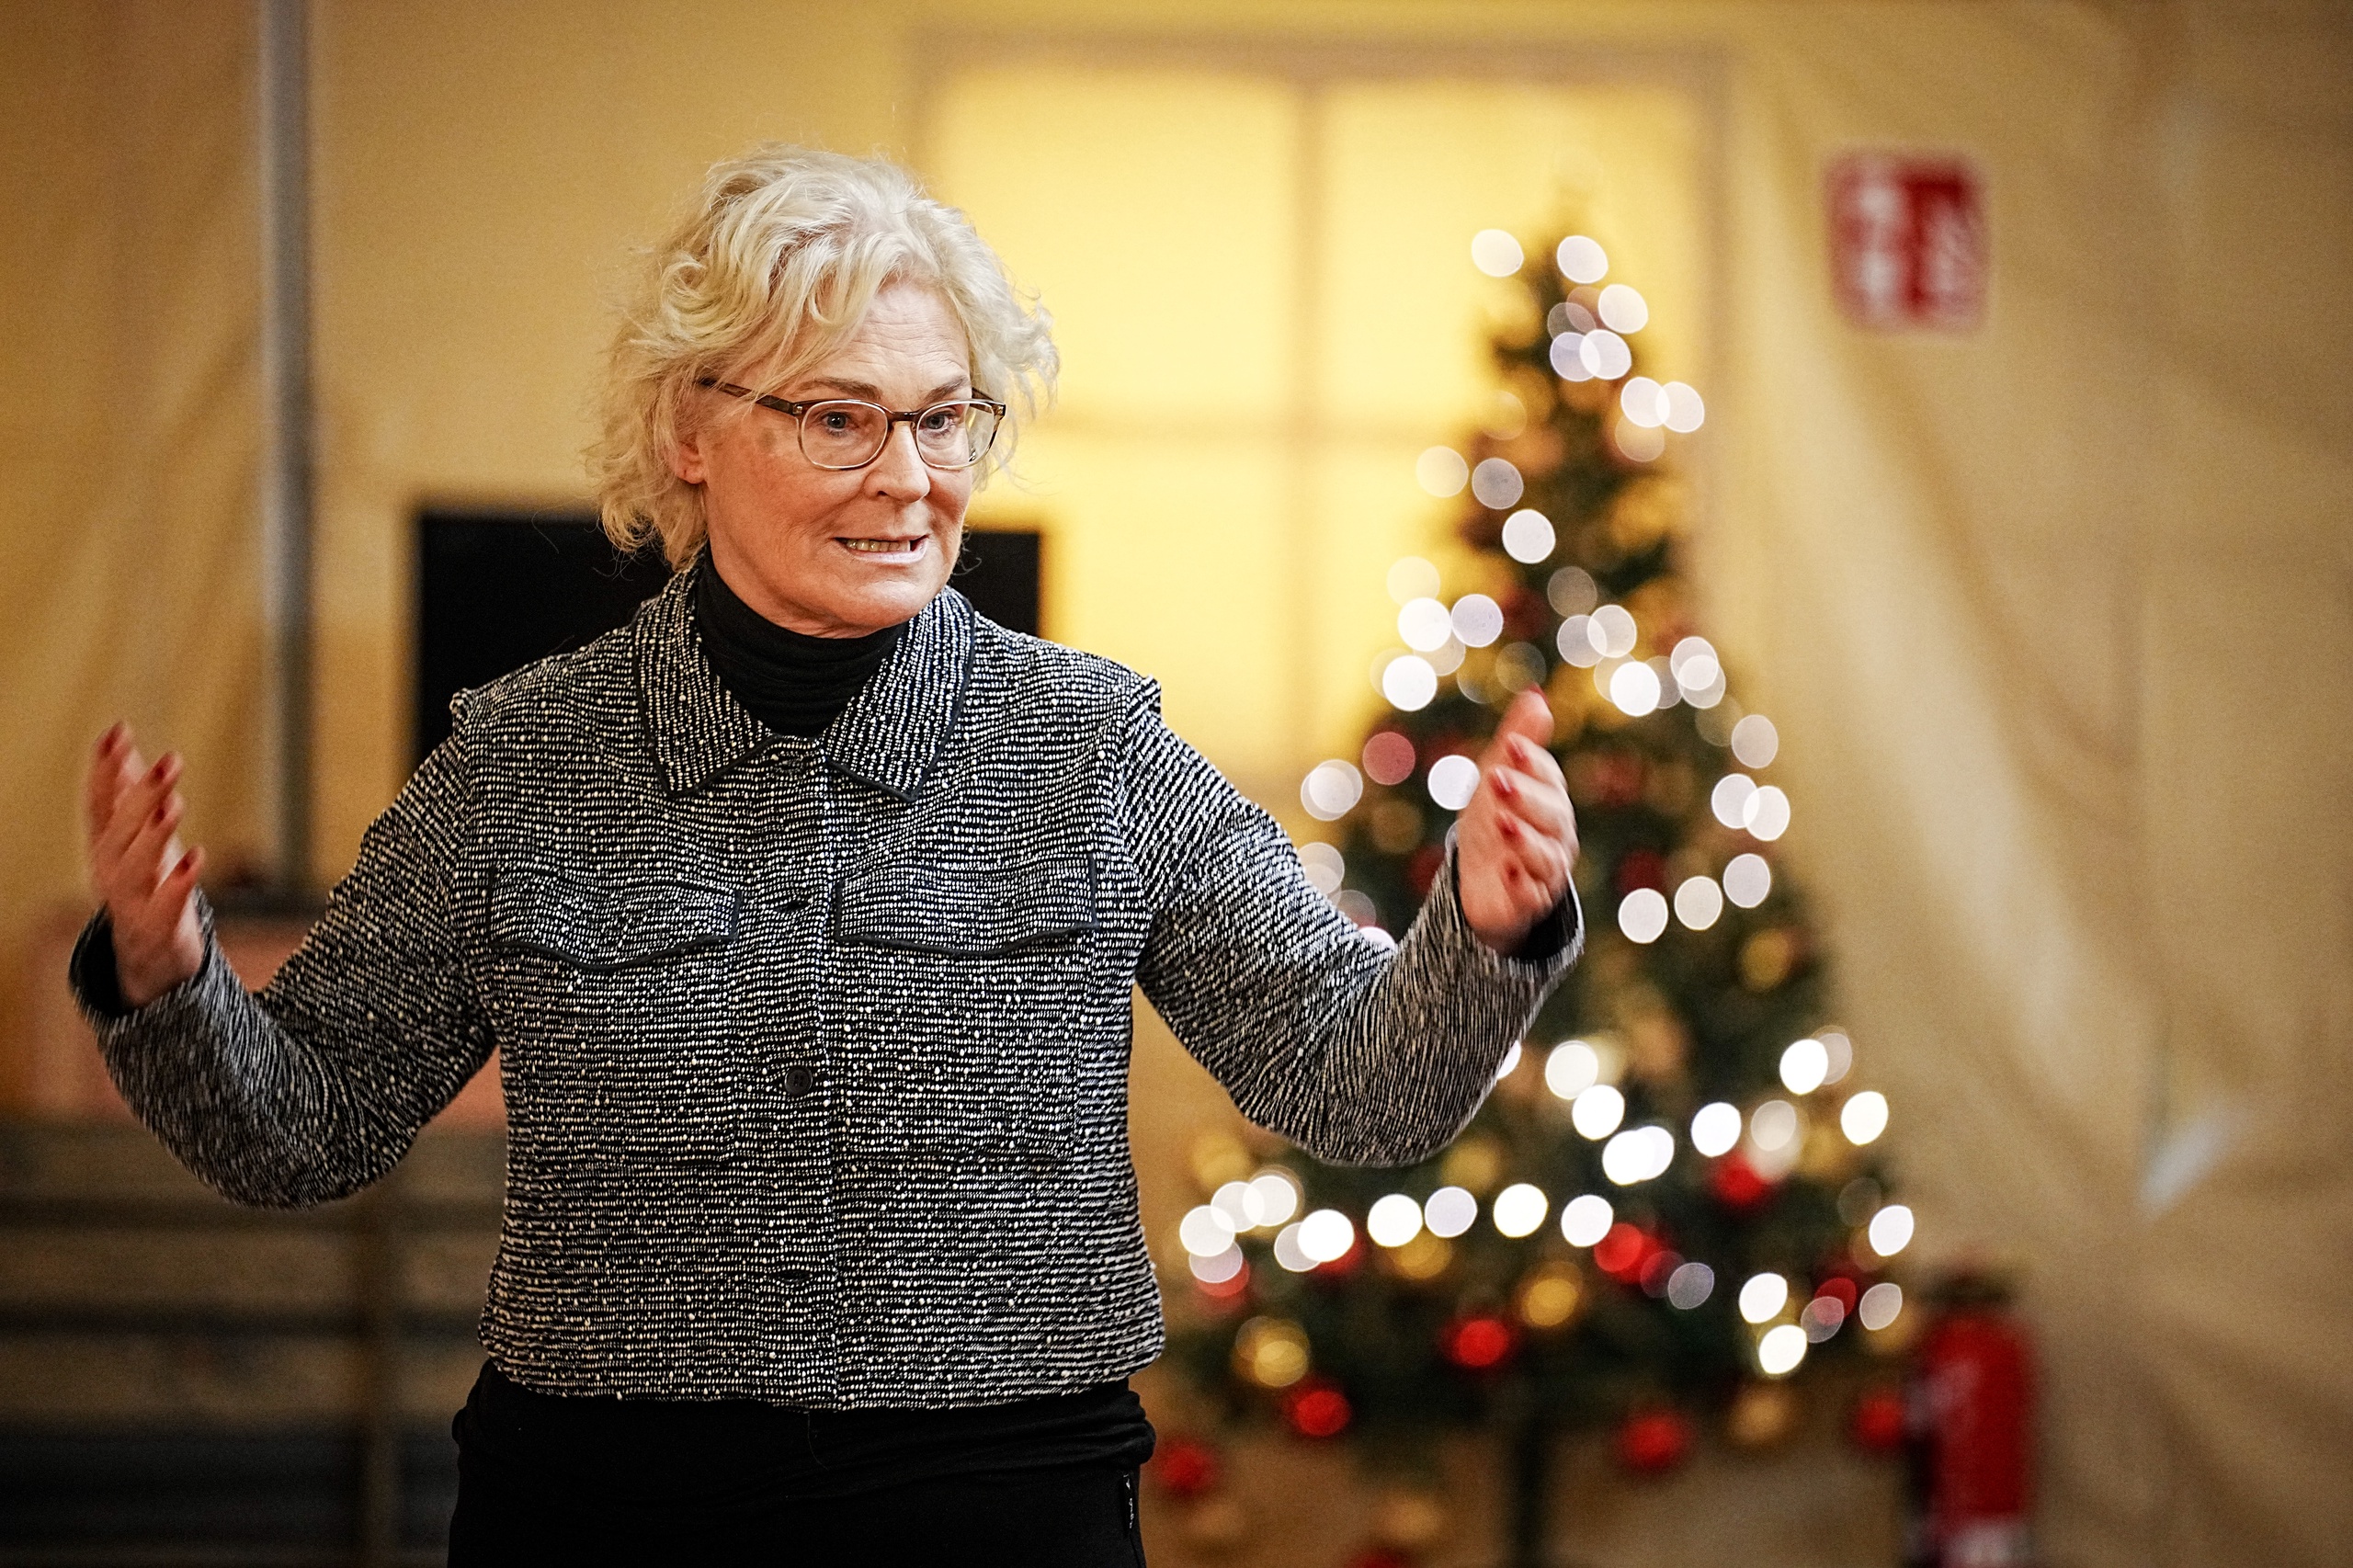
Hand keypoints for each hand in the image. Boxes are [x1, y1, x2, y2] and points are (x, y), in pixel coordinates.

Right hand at [84, 724, 205, 1007]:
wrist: (149, 954)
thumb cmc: (147, 882)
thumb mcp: (134, 833)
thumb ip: (126, 789)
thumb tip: (120, 737)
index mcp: (106, 843)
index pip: (100, 801)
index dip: (106, 767)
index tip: (117, 731)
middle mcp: (111, 869)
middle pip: (121, 829)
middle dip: (141, 794)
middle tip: (168, 762)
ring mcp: (130, 899)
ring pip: (137, 866)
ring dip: (155, 835)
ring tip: (173, 806)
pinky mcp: (156, 927)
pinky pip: (165, 905)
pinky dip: (177, 883)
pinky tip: (196, 858)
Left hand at [1456, 690, 1578, 954]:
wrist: (1480, 883)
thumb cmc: (1493, 823)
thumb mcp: (1498, 778)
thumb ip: (1518, 741)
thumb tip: (1535, 695)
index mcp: (1550, 800)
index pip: (1547, 777)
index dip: (1531, 762)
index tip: (1510, 745)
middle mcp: (1556, 835)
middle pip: (1550, 815)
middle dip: (1526, 797)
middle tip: (1497, 780)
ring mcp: (1545, 870)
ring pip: (1545, 854)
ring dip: (1524, 838)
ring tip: (1502, 823)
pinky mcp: (1529, 902)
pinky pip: (1531, 894)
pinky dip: (1520, 883)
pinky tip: (1507, 871)